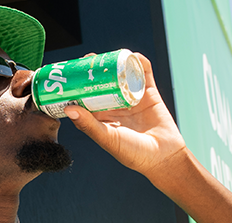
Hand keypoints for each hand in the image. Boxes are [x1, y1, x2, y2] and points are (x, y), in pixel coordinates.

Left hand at [64, 54, 186, 183]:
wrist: (163, 156)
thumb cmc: (133, 153)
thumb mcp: (108, 138)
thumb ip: (89, 125)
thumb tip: (68, 109)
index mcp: (103, 120)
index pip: (87, 100)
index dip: (79, 88)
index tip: (70, 77)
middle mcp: (117, 107)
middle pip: (103, 84)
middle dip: (95, 72)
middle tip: (86, 61)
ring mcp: (133, 99)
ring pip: (121, 77)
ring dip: (115, 65)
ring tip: (106, 56)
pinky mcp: (149, 93)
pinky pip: (143, 74)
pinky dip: (138, 63)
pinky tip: (131, 56)